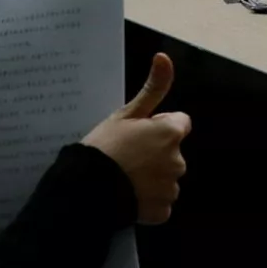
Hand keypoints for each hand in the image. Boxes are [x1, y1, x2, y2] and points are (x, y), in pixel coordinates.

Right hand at [83, 53, 190, 223]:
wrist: (87, 190)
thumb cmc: (105, 147)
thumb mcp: (126, 113)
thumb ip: (152, 87)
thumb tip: (164, 56)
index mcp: (171, 133)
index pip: (179, 122)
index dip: (158, 126)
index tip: (137, 133)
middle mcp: (178, 160)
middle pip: (172, 151)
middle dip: (156, 152)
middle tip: (127, 156)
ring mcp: (171, 188)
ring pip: (166, 178)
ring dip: (153, 177)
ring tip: (124, 177)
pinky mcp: (162, 211)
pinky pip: (160, 203)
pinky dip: (148, 200)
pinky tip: (129, 196)